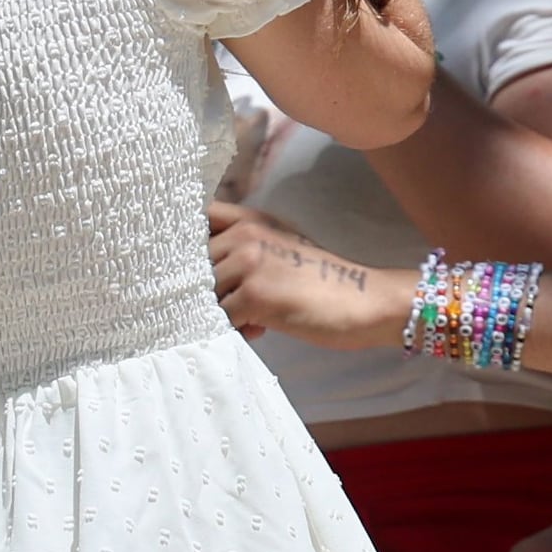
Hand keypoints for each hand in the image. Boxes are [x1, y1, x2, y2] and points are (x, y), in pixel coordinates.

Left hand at [208, 199, 406, 348]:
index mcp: (250, 220)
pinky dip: (234, 330)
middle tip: (238, 305)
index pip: (197, 221)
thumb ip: (240, 251)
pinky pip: (220, 318)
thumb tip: (197, 275)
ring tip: (251, 320)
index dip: (185, 246)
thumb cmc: (320, 281)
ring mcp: (248, 263)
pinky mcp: (254, 294)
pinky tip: (259, 329)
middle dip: (208, 290)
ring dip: (221, 312)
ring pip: (204, 294)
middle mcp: (245, 235)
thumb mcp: (279, 250)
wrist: (365, 301)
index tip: (194, 269)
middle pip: (193, 267)